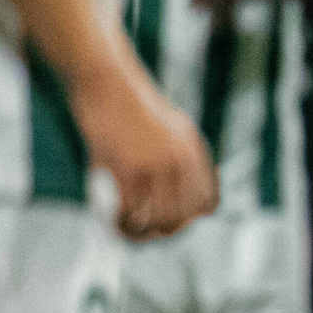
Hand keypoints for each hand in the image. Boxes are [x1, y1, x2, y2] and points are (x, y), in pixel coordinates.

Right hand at [74, 53, 216, 241]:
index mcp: (195, 152)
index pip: (207, 203)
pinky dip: (122, 224)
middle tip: (141, 232)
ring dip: (141, 233)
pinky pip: (131, 213)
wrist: (105, 79)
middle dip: (162, 231)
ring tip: (126, 231)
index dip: (188, 219)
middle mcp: (183, 161)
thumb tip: (170, 193)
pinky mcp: (129, 168)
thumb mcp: (169, 127)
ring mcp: (157, 166)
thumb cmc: (128, 103)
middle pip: (183, 217)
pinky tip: (112, 221)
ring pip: (159, 220)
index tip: (167, 222)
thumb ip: (177, 156)